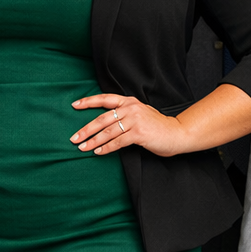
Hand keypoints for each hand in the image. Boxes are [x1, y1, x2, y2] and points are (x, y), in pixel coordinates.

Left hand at [70, 94, 189, 156]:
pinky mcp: (138, 133)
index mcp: (129, 101)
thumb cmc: (156, 126)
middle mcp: (131, 108)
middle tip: (74, 138)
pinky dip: (106, 148)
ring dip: (93, 141)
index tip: (74, 105)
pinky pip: (117, 142)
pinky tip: (98, 152)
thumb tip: (103, 123)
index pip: (105, 99)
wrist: (176, 133)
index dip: (88, 102)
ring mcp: (135, 120)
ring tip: (83, 148)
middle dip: (86, 129)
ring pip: (108, 132)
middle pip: (102, 119)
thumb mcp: (140, 114)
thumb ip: (124, 114)